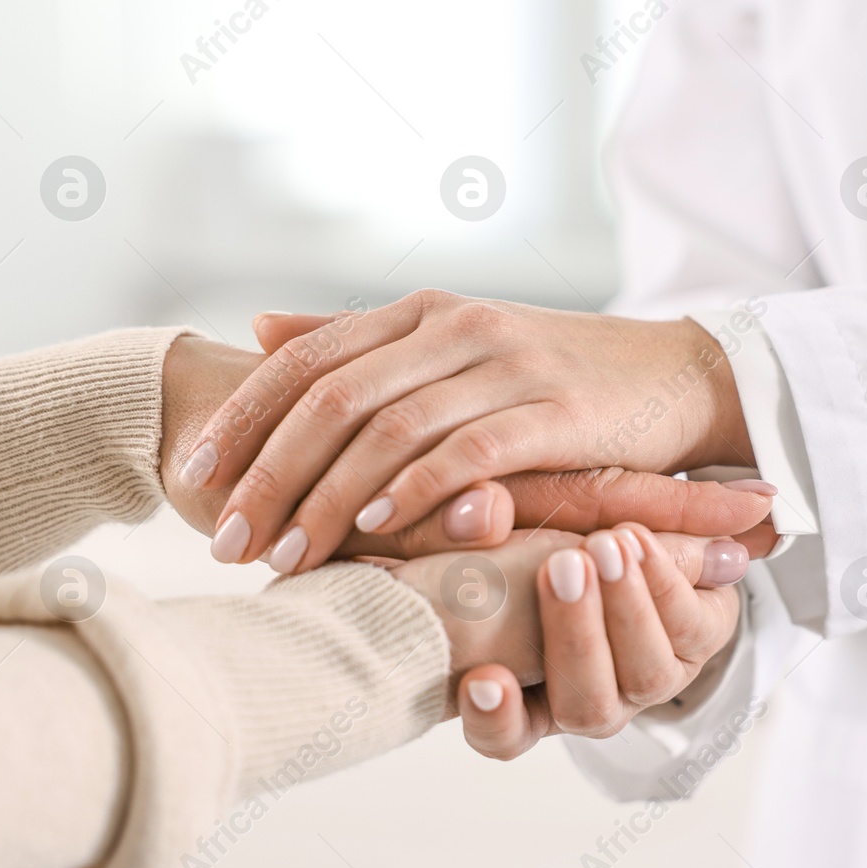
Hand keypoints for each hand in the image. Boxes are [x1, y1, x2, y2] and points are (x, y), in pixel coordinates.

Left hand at [178, 294, 758, 573]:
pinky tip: (372, 531)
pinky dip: (411, 491)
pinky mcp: (553, 411)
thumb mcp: (453, 345)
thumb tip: (257, 328)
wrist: (675, 378)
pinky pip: (465, 451)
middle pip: (333, 397)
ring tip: (284, 557)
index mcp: (422, 310)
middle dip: (268, 471)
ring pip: (390, 429)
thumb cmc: (554, 376)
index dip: (242, 417)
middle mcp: (456, 325)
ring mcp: (506, 365)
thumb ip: (358, 339)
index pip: (307, 358)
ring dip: (326, 498)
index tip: (191, 477)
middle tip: (226, 539)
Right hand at [413, 523, 747, 750]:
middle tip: (560, 568)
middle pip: (584, 706)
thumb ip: (474, 531)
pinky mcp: (698, 641)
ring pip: (644, 673)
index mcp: (530, 699)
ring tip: (604, 545)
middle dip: (574, 635)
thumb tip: (479, 509)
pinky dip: (662, 580)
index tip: (485, 680)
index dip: (494, 718)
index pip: (504, 736)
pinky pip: (688, 627)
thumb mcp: (502, 535)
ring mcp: (648, 679)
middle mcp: (591, 700)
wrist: (640, 531)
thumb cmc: (548, 542)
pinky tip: (636, 537)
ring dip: (624, 607)